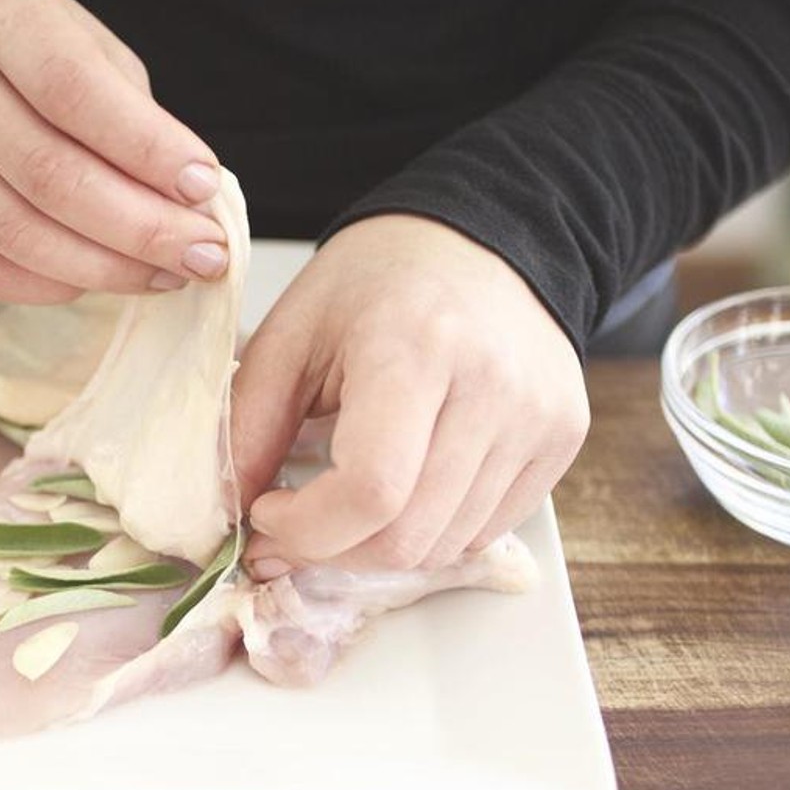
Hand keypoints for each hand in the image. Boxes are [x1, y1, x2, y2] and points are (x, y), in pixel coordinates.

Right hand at [0, 0, 228, 303]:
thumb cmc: (27, 55)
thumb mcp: (86, 45)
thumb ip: (133, 114)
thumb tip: (189, 204)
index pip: (74, 92)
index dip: (146, 148)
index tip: (204, 186)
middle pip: (51, 177)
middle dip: (143, 228)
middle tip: (206, 255)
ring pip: (21, 235)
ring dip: (109, 269)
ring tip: (167, 275)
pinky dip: (54, 287)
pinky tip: (101, 281)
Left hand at [231, 215, 589, 575]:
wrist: (486, 238)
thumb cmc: (380, 280)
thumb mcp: (293, 332)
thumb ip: (249, 423)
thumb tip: (226, 512)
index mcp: (417, 348)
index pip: (370, 491)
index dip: (306, 529)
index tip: (267, 513)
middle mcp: (492, 389)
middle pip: (406, 537)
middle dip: (332, 551)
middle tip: (292, 527)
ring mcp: (538, 419)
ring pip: (444, 547)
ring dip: (377, 548)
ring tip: (345, 503)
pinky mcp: (562, 439)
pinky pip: (484, 532)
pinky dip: (429, 532)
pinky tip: (402, 488)